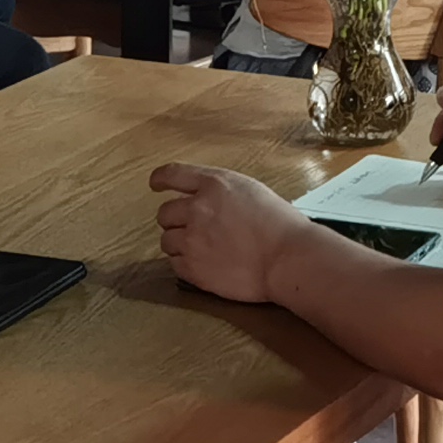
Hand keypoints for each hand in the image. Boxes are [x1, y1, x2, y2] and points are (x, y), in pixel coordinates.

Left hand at [151, 163, 311, 300]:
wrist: (287, 258)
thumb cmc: (280, 226)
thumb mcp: (251, 191)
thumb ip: (222, 193)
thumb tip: (206, 200)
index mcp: (214, 185)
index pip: (172, 174)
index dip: (160, 179)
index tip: (155, 184)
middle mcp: (198, 208)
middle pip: (164, 213)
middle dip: (175, 221)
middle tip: (194, 230)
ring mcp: (192, 239)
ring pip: (166, 240)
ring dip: (179, 244)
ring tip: (203, 250)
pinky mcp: (192, 268)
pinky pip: (175, 264)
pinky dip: (186, 265)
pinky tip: (206, 264)